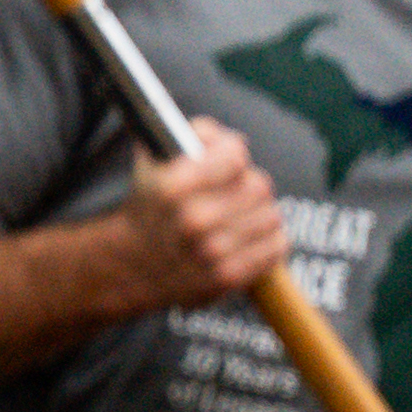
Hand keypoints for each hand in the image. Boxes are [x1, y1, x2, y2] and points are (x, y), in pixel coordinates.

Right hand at [107, 125, 288, 313]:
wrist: (135, 263)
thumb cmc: (154, 203)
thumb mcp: (156, 158)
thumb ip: (197, 134)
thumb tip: (236, 141)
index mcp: (172, 187)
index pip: (235, 157)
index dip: (232, 155)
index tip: (228, 161)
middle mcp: (193, 221)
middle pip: (259, 186)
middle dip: (248, 185)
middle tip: (234, 192)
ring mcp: (213, 253)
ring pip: (272, 216)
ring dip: (259, 213)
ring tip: (238, 217)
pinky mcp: (229, 277)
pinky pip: (276, 246)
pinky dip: (268, 240)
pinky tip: (246, 238)